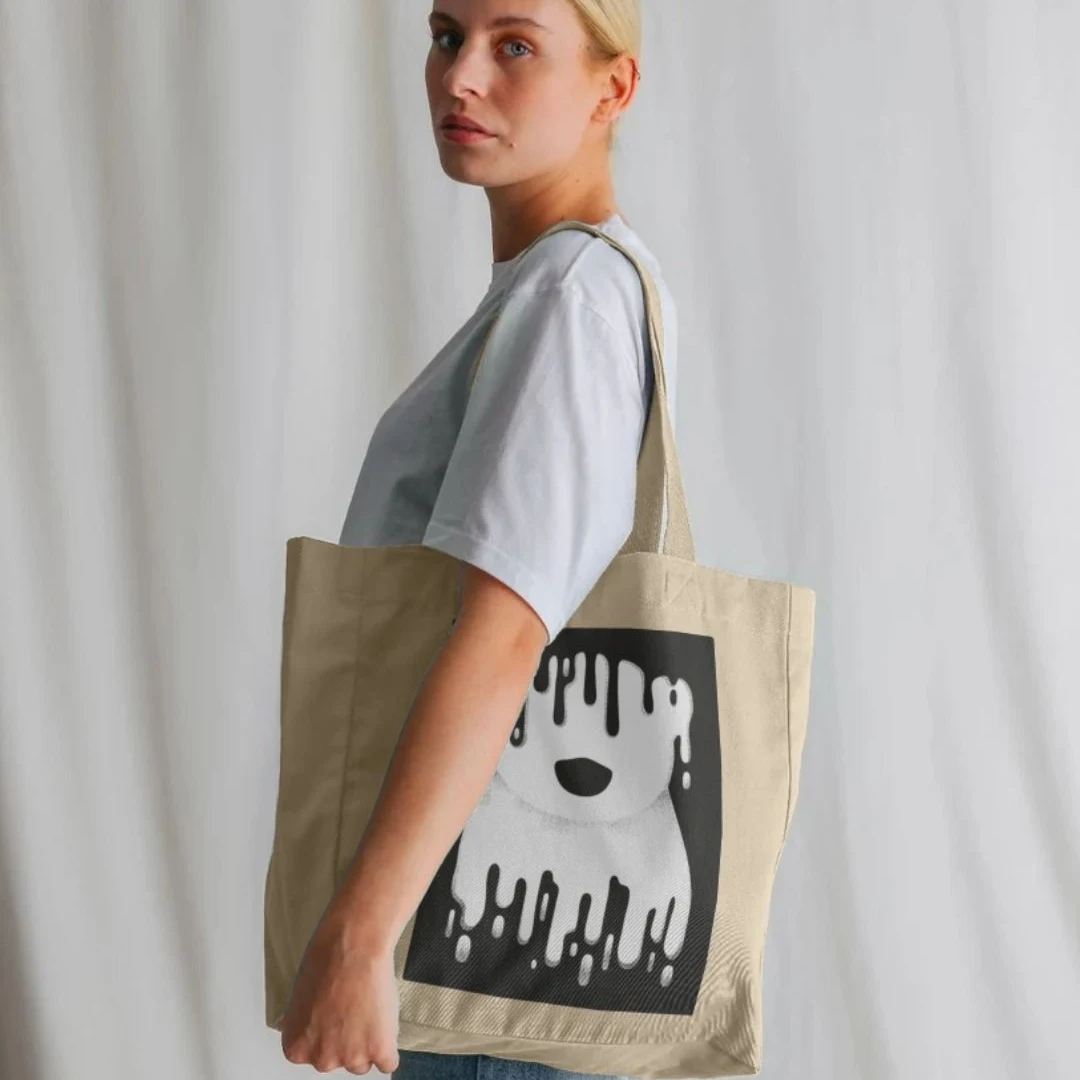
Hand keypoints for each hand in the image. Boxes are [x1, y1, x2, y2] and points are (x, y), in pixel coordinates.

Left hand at [279, 907, 400, 1074]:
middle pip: (341, 1061)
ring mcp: (351, 1057)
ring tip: (369, 1007)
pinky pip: (388, 1063)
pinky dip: (389, 1044)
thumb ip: (305, 1023)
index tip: (335, 1018)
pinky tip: (384, 1022)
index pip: (316, 1057)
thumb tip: (308, 1028)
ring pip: (364, 1061)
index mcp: (297, 1048)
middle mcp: (321, 1059)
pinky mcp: (379, 1050)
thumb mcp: (299, 996)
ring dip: (369, 1042)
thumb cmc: (327, 960)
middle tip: (354, 1008)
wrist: (354, 945)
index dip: (329, 1033)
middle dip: (349, 1040)